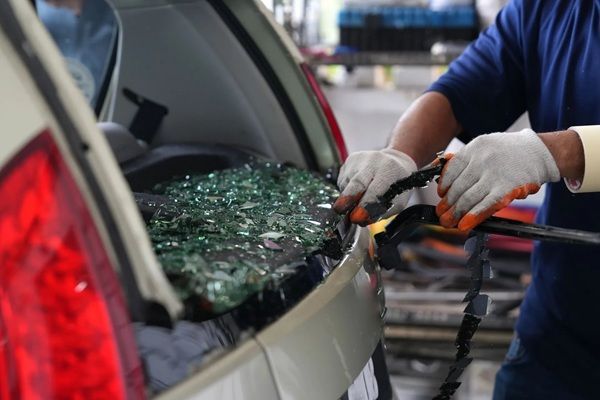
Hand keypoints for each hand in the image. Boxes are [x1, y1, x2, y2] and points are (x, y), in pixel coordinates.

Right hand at [333, 148, 417, 224]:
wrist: (396, 160)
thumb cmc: (398, 184)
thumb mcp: (397, 200)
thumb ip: (380, 212)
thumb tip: (362, 220)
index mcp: (391, 170)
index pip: (375, 190)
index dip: (365, 205)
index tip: (357, 218)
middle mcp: (375, 161)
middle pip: (357, 181)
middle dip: (347, 198)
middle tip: (340, 210)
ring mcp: (361, 158)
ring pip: (347, 181)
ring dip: (347, 196)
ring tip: (357, 200)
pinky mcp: (351, 158)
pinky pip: (343, 178)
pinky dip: (346, 188)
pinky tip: (356, 189)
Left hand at [436, 129, 559, 230]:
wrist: (539, 152)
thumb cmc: (508, 152)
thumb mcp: (484, 146)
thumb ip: (464, 159)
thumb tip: (440, 176)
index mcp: (474, 148)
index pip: (451, 170)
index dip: (444, 185)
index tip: (441, 195)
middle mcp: (482, 160)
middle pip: (458, 187)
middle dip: (447, 204)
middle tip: (442, 214)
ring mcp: (494, 175)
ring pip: (468, 198)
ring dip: (456, 213)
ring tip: (448, 221)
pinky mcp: (507, 188)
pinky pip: (486, 205)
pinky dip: (473, 217)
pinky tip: (464, 225)